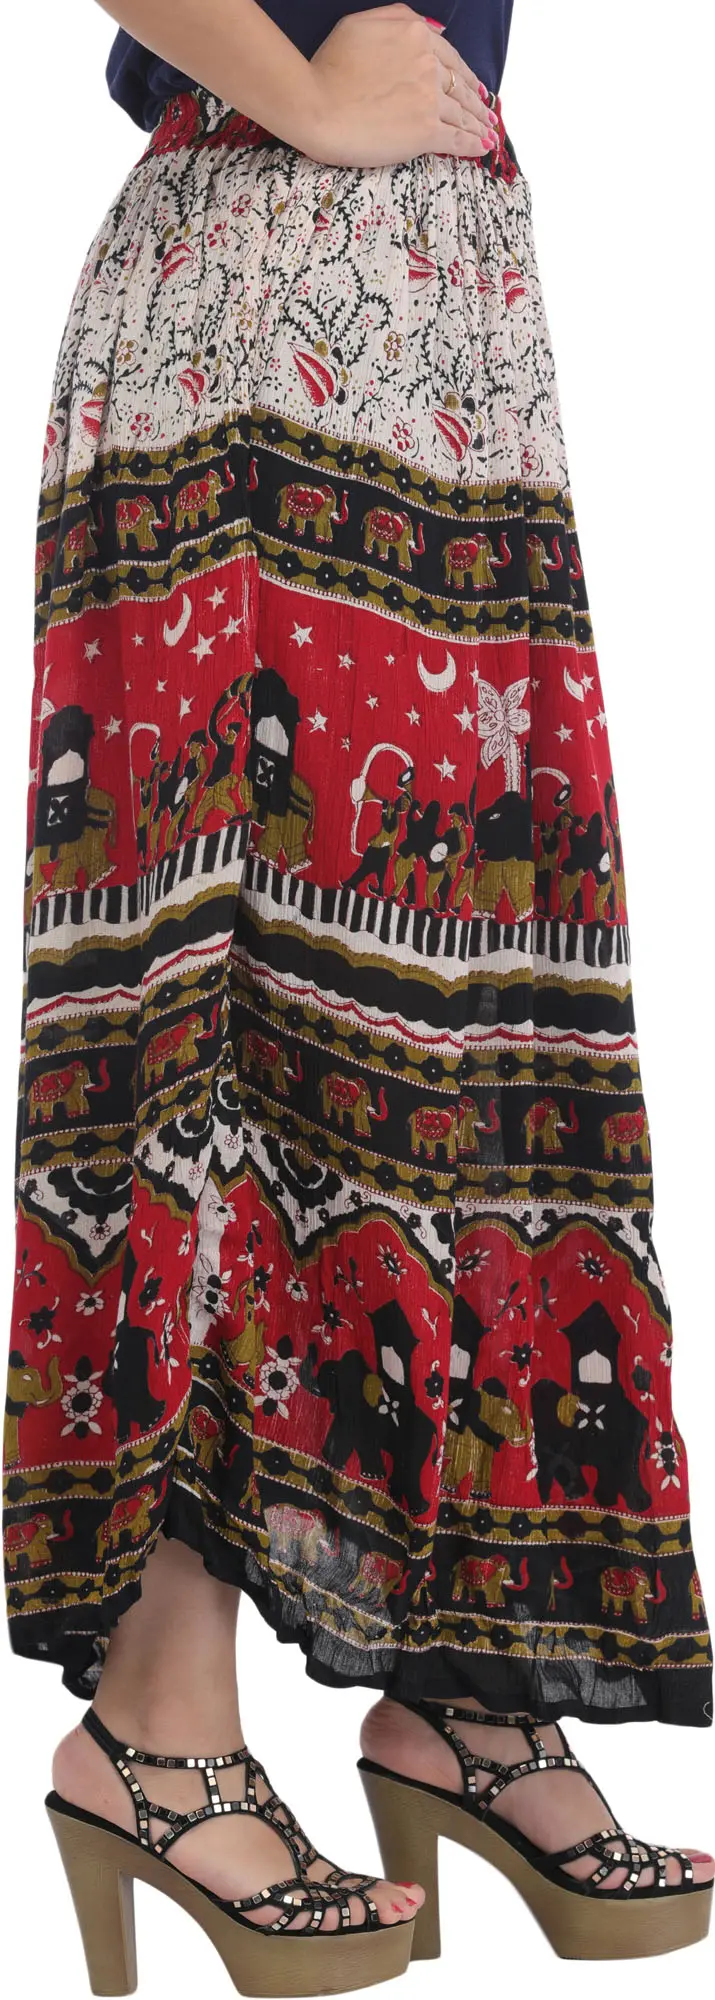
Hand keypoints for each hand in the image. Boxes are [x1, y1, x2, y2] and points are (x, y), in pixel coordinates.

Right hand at [297, 4, 498, 167]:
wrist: (316, 105)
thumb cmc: (328, 66)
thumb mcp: (360, 23)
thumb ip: (398, 17)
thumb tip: (435, 29)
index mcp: (416, 35)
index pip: (449, 57)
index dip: (464, 74)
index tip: (473, 86)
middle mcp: (428, 64)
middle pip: (460, 85)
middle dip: (476, 102)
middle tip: (487, 113)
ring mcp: (429, 99)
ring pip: (462, 113)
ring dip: (479, 124)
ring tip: (488, 132)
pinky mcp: (425, 132)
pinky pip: (457, 139)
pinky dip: (474, 144)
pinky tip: (484, 147)